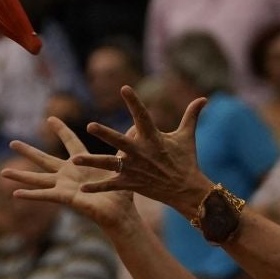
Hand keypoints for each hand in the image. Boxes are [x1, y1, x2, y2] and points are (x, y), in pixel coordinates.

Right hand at [2, 118, 141, 235]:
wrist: (122, 214)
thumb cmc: (123, 193)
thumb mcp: (122, 164)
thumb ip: (125, 146)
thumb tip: (138, 127)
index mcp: (83, 163)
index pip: (71, 142)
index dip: (62, 130)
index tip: (51, 118)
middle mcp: (70, 174)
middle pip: (45, 159)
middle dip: (28, 151)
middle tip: (11, 141)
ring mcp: (65, 186)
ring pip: (38, 178)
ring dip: (21, 176)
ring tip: (2, 172)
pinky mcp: (65, 198)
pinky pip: (45, 195)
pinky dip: (30, 195)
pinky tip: (15, 194)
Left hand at [70, 87, 212, 219]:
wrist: (187, 190)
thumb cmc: (186, 160)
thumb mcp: (187, 136)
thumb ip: (192, 116)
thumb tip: (204, 98)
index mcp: (153, 138)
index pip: (142, 116)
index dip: (134, 102)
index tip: (125, 88)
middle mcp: (141, 152)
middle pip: (120, 141)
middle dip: (105, 134)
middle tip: (90, 126)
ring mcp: (135, 169)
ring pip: (110, 164)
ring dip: (92, 161)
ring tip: (75, 159)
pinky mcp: (132, 183)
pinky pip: (112, 185)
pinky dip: (98, 188)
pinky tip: (82, 188)